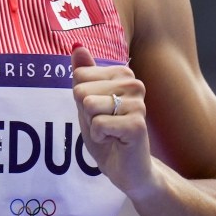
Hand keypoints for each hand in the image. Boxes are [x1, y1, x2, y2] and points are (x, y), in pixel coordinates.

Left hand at [71, 44, 153, 195]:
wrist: (127, 168)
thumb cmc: (108, 133)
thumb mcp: (88, 101)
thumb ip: (83, 74)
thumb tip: (77, 46)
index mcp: (122, 74)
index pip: (79, 75)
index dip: (81, 99)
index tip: (98, 110)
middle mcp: (133, 83)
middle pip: (81, 90)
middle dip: (85, 113)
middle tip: (103, 124)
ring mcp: (137, 103)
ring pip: (89, 105)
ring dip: (92, 125)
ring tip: (109, 132)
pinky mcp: (137, 124)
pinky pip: (99, 124)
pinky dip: (99, 136)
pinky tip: (115, 140)